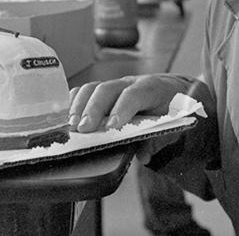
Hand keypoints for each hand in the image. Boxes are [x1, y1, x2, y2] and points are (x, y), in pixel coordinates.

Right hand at [68, 74, 184, 132]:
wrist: (171, 91)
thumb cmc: (169, 109)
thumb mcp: (171, 124)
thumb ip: (156, 140)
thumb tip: (142, 156)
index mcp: (150, 89)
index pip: (134, 94)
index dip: (122, 109)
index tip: (111, 127)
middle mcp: (130, 82)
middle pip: (107, 89)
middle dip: (93, 109)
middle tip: (82, 129)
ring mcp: (114, 84)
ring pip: (92, 88)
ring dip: (79, 106)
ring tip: (71, 125)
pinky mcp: (103, 89)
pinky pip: (84, 91)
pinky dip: (74, 102)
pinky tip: (67, 117)